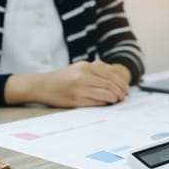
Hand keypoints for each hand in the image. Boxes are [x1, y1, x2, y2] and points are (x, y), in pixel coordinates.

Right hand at [4, 60, 131, 107]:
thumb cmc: (62, 78)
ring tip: (117, 100)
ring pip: (105, 93)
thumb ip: (95, 70)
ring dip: (114, 98)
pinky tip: (107, 103)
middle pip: (110, 84)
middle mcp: (83, 76)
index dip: (121, 81)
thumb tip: (115, 78)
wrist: (42, 85)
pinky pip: (96, 102)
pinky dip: (105, 102)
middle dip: (120, 91)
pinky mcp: (76, 100)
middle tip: (124, 96)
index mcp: (85, 66)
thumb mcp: (78, 68)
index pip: (110, 74)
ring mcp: (79, 88)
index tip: (126, 87)